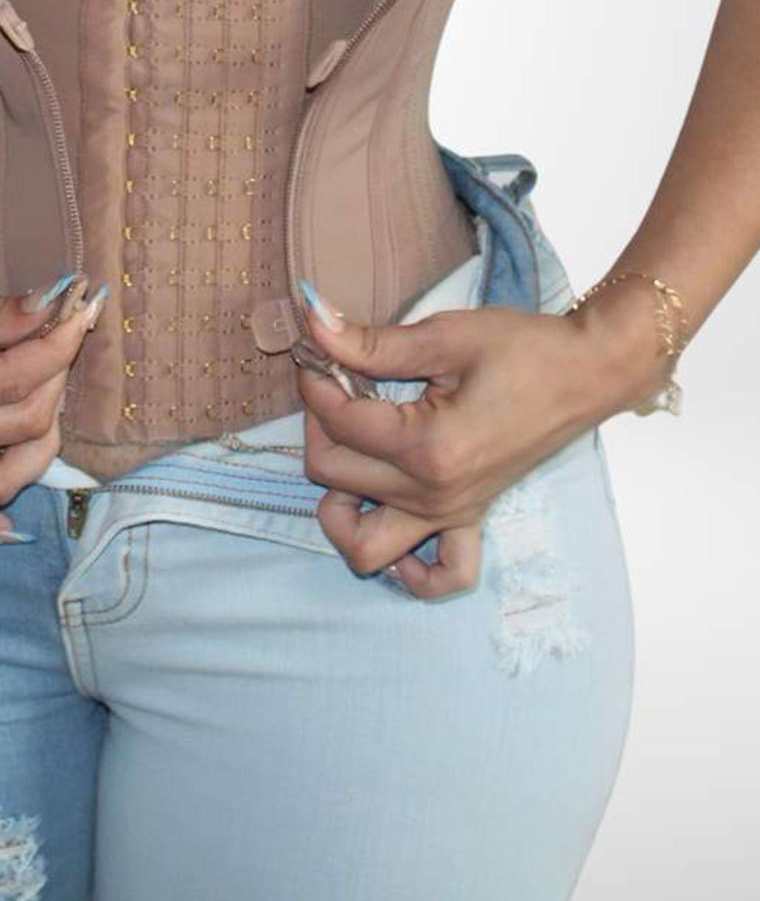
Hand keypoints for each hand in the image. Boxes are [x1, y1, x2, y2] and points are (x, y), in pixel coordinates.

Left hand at [296, 287, 665, 596]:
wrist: (587, 372)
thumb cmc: (524, 349)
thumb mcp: (445, 336)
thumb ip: (371, 342)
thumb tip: (313, 325)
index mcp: (427, 446)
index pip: (338, 423)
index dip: (315, 380)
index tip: (318, 352)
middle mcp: (434, 495)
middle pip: (334, 476)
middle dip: (319, 426)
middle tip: (339, 385)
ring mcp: (452, 515)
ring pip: (364, 548)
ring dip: (340, 510)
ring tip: (350, 455)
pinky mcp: (470, 519)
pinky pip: (438, 576)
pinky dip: (408, 566)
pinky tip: (392, 517)